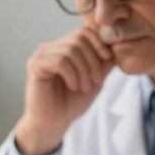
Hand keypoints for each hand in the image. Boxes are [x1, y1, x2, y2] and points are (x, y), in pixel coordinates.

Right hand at [15, 27, 114, 154]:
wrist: (54, 124)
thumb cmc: (71, 103)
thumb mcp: (95, 79)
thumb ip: (104, 62)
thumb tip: (118, 45)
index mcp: (65, 47)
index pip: (85, 31)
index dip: (100, 42)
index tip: (108, 60)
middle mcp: (52, 47)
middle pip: (80, 38)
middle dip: (93, 60)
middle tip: (96, 80)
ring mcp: (42, 55)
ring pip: (71, 50)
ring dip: (84, 70)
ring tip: (84, 87)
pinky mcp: (35, 65)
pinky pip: (60, 61)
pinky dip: (72, 75)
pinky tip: (73, 86)